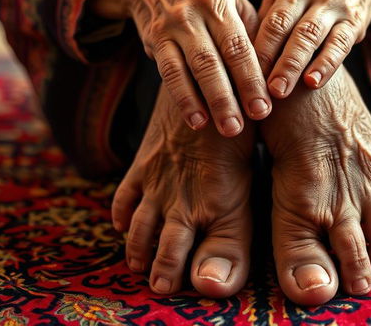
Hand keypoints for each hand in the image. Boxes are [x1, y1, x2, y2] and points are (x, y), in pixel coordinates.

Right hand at [92, 0, 270, 135]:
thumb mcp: (231, 1)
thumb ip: (251, 29)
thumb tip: (277, 66)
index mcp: (221, 2)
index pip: (240, 45)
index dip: (252, 78)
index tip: (266, 107)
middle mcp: (195, 12)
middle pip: (215, 59)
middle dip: (232, 95)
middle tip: (246, 125)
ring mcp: (172, 25)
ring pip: (191, 68)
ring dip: (209, 102)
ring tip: (227, 129)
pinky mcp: (154, 39)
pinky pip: (168, 73)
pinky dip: (183, 98)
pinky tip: (196, 121)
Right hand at [112, 84, 253, 297]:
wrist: (208, 79)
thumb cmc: (242, 126)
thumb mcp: (249, 174)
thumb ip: (235, 230)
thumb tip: (217, 281)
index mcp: (219, 205)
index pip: (207, 260)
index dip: (196, 280)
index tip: (186, 290)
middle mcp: (184, 201)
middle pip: (165, 254)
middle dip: (161, 274)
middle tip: (159, 287)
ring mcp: (159, 182)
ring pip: (138, 231)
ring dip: (137, 252)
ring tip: (139, 265)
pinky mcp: (143, 163)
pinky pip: (123, 198)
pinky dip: (120, 216)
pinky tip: (122, 224)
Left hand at [254, 0, 370, 98]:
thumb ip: (270, 16)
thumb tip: (244, 51)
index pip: (273, 20)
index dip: (260, 48)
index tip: (246, 74)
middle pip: (290, 29)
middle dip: (275, 60)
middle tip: (262, 88)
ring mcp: (336, 6)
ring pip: (312, 36)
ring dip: (295, 65)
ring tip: (282, 90)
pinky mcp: (355, 21)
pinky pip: (340, 45)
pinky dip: (326, 64)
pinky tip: (314, 82)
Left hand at [259, 65, 370, 304]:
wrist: (305, 63)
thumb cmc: (276, 109)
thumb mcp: (268, 159)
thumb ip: (285, 215)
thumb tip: (299, 268)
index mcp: (300, 197)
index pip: (309, 260)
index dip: (315, 283)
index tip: (324, 295)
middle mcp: (336, 193)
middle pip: (355, 254)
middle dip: (357, 276)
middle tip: (360, 289)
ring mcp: (363, 174)